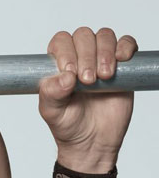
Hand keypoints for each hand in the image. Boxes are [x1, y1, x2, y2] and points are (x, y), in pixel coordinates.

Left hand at [38, 27, 137, 170]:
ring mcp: (101, 60)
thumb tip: (65, 76)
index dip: (65, 51)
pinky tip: (121, 61)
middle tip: (88, 80)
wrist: (92, 142)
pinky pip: (127, 44)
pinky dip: (125, 47)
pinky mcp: (123, 66)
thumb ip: (51, 94)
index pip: (60, 42)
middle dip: (86, 54)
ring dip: (105, 52)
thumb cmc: (68, 125)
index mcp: (58, 65)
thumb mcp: (52, 113)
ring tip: (104, 77)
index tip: (70, 73)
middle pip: (83, 36)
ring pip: (104, 36)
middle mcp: (79, 58)